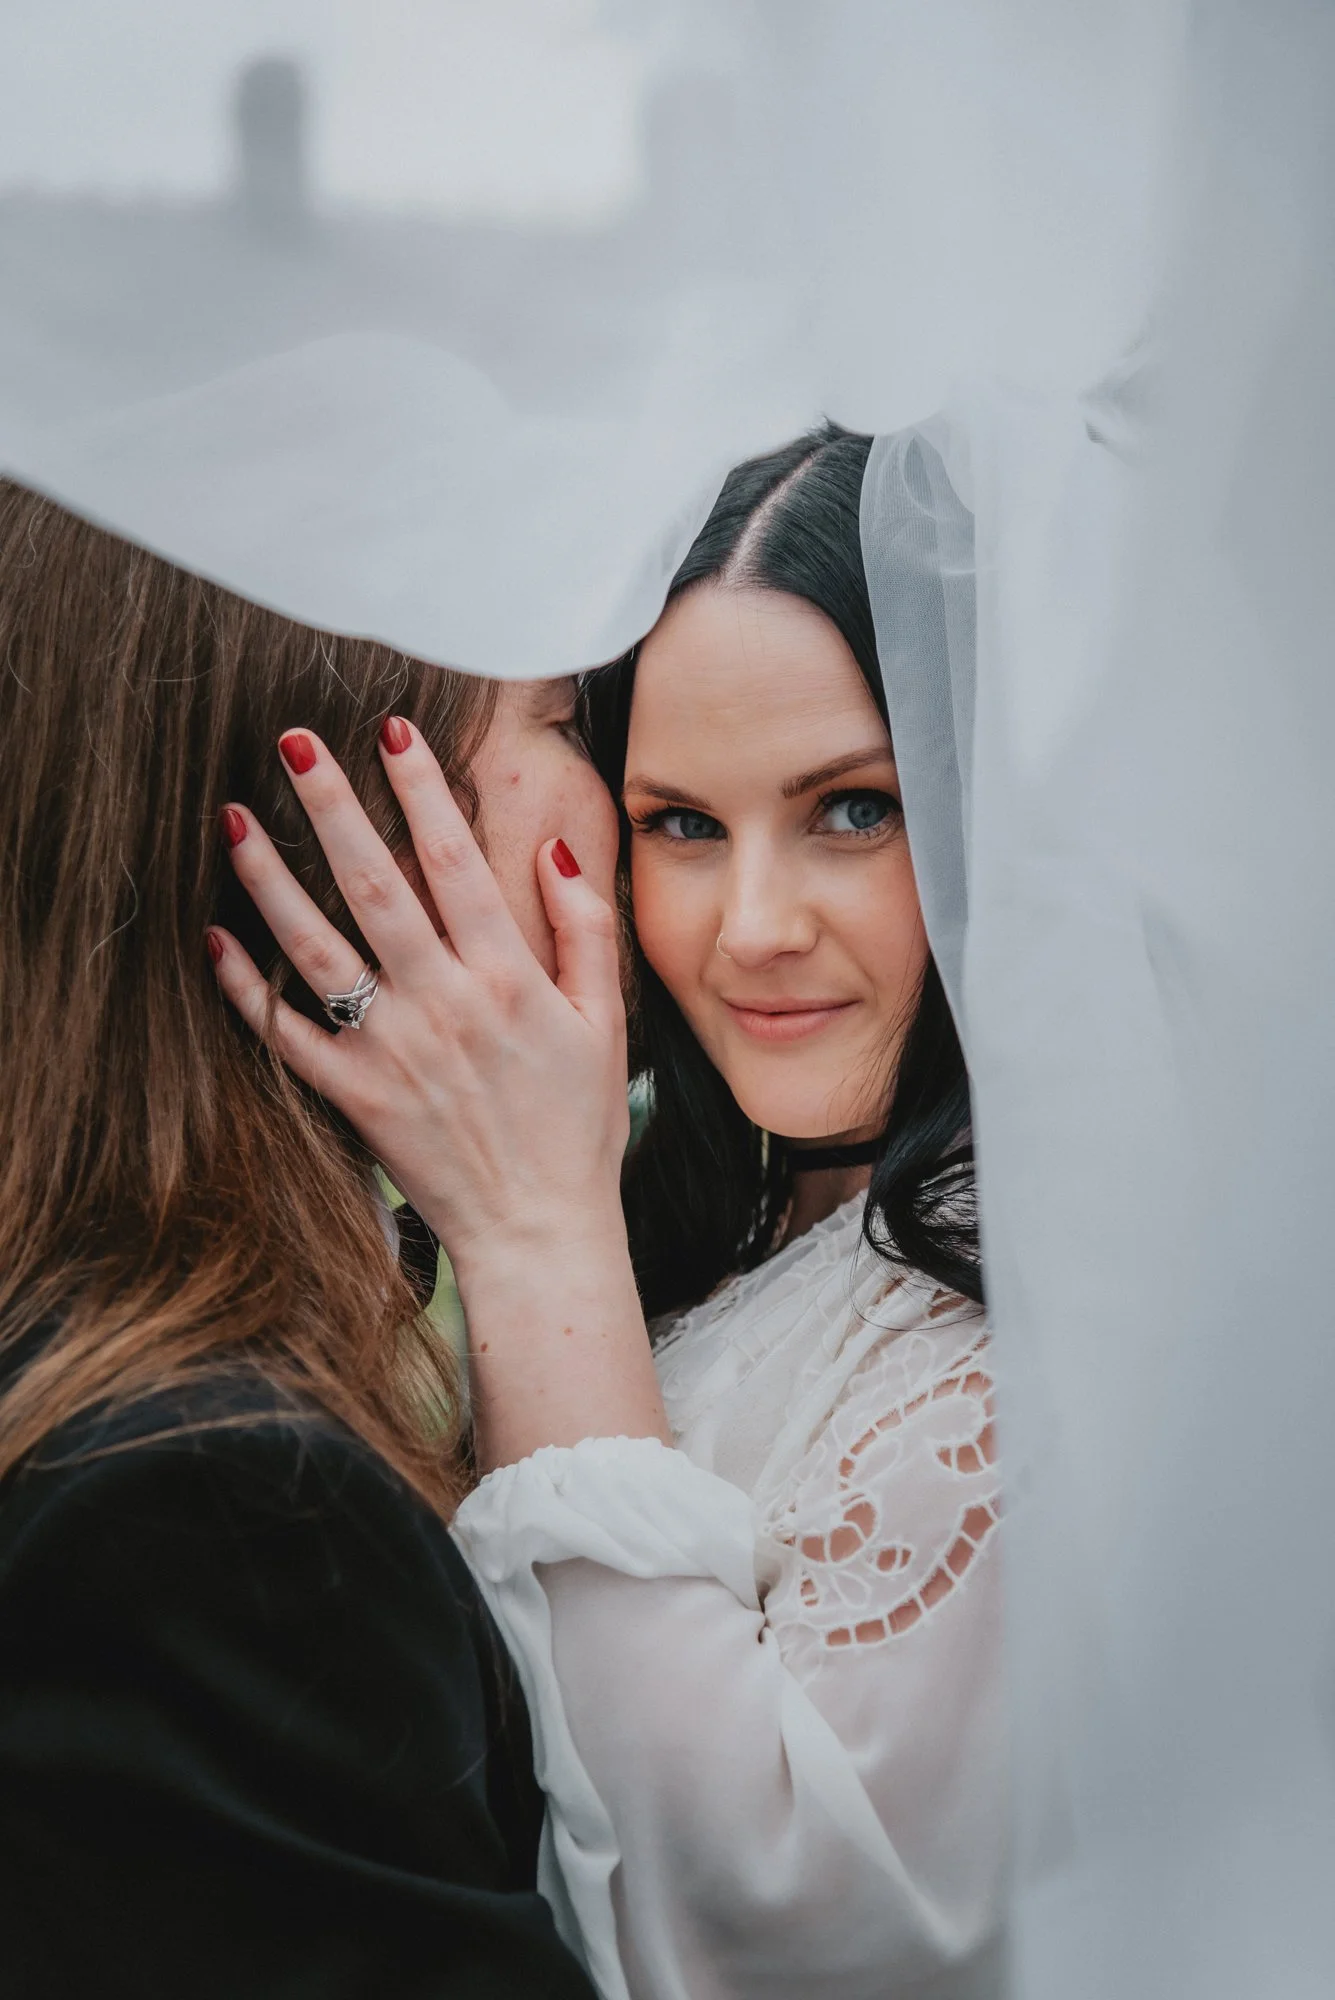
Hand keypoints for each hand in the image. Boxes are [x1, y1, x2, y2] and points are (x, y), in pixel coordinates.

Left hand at [211, 718, 627, 1267]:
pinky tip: (215, 936)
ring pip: (317, 949)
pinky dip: (248, 987)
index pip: (455, 861)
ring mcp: (392, 1052)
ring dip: (271, 880)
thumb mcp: (606, 1021)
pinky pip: (288, 1034)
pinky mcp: (355, 1098)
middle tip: (293, 743)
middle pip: (376, 886)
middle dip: (332, 807)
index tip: (391, 728)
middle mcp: (444, 1005)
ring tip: (235, 818)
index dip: (421, 788)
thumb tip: (550, 850)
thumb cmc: (578, 1125)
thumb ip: (582, 930)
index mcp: (507, 978)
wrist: (539, 1230)